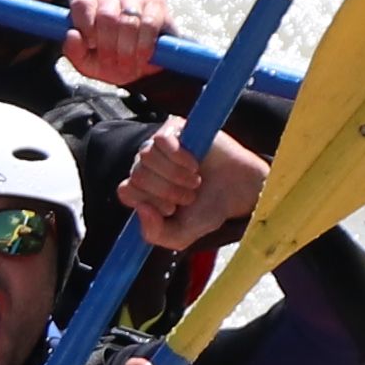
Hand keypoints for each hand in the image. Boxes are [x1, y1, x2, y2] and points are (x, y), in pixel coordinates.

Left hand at [64, 0, 174, 89]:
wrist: (145, 69)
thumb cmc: (113, 61)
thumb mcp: (88, 63)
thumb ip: (74, 52)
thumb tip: (72, 35)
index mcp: (90, 4)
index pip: (82, 5)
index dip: (86, 29)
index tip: (92, 46)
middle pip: (106, 16)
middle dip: (110, 47)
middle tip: (114, 63)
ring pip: (128, 21)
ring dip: (128, 50)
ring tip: (128, 64)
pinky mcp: (156, 4)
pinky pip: (148, 24)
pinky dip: (144, 45)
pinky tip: (143, 56)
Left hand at [123, 126, 265, 255]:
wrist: (238, 190)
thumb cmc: (207, 210)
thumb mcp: (180, 235)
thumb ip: (156, 234)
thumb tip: (141, 209)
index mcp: (143, 189)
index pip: (126, 191)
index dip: (148, 201)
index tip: (171, 209)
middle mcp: (147, 166)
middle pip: (138, 175)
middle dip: (166, 191)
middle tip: (190, 196)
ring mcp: (158, 146)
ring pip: (147, 156)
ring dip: (175, 175)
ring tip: (194, 181)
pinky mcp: (174, 129)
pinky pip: (161, 140)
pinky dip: (179, 156)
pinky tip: (194, 165)